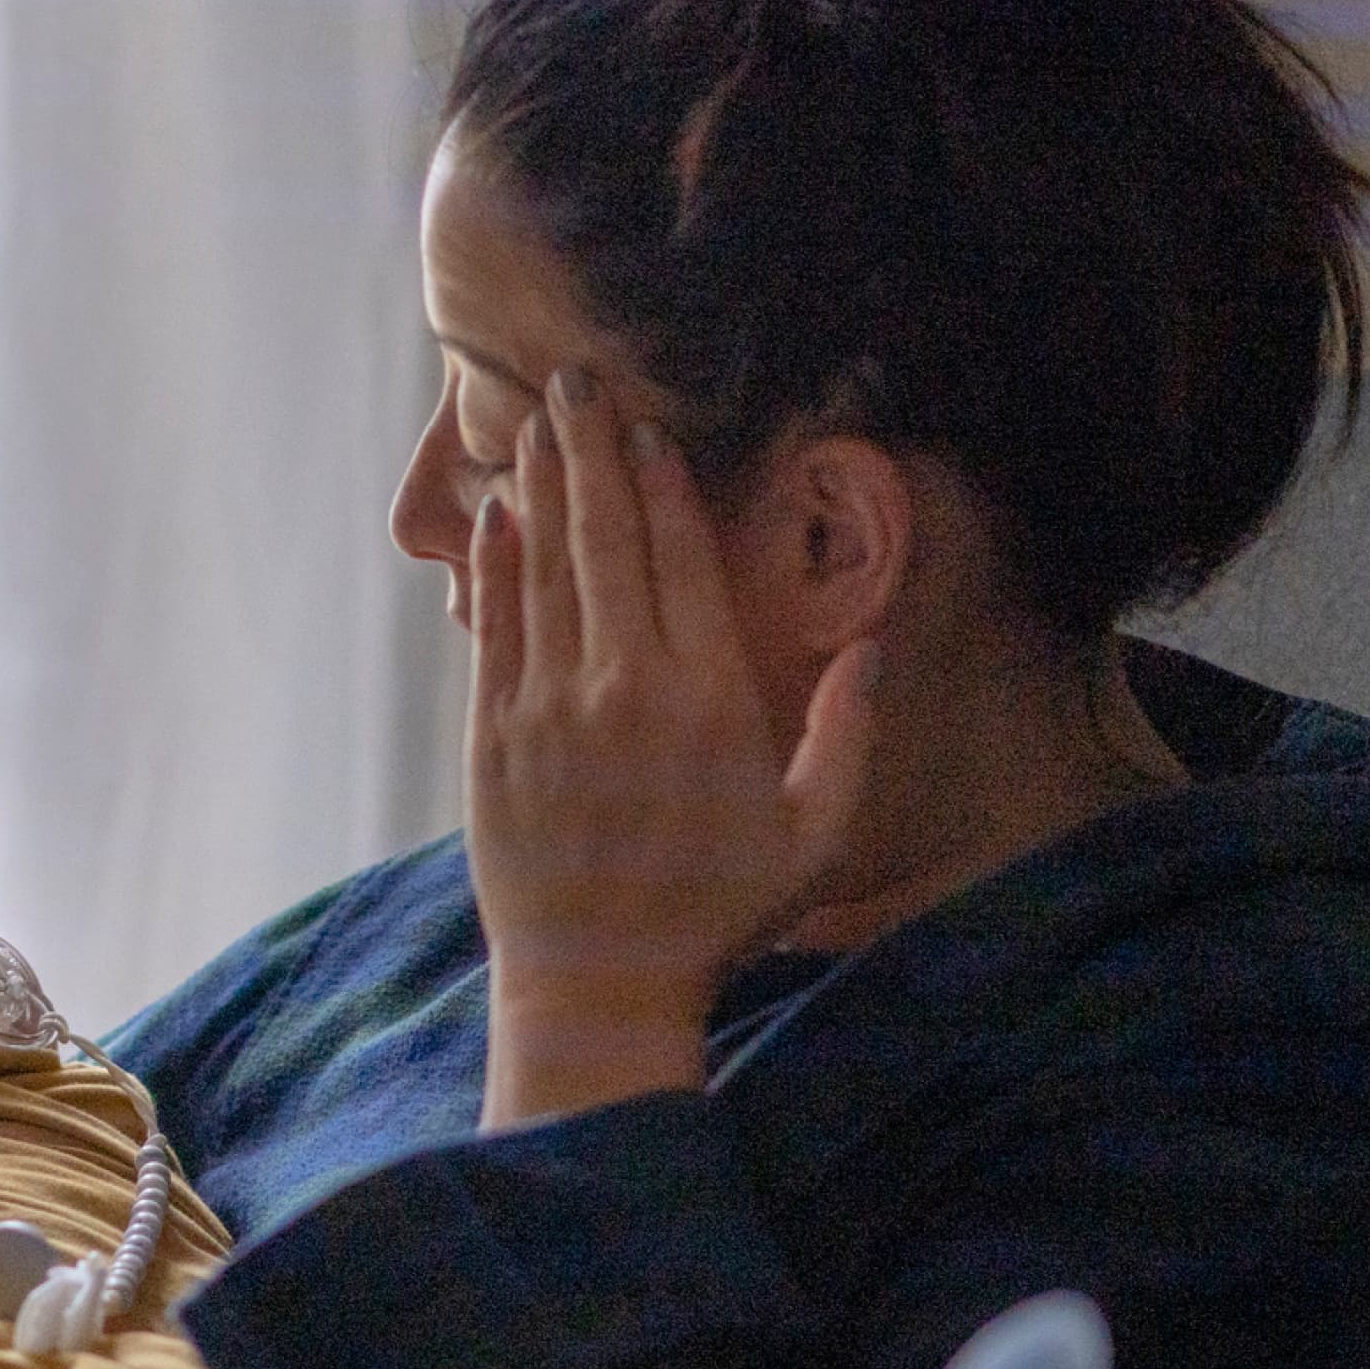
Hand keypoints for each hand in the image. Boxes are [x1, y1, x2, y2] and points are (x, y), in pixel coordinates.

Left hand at [466, 369, 877, 1127]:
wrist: (601, 985)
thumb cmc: (717, 914)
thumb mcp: (813, 835)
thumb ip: (850, 735)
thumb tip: (876, 645)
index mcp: (711, 699)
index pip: (682, 561)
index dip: (661, 486)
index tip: (649, 429)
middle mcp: (627, 688)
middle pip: (608, 540)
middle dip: (591, 452)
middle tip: (576, 383)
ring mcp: (551, 710)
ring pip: (546, 570)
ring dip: (542, 489)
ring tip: (537, 423)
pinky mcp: (494, 740)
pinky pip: (495, 630)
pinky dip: (496, 566)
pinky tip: (500, 515)